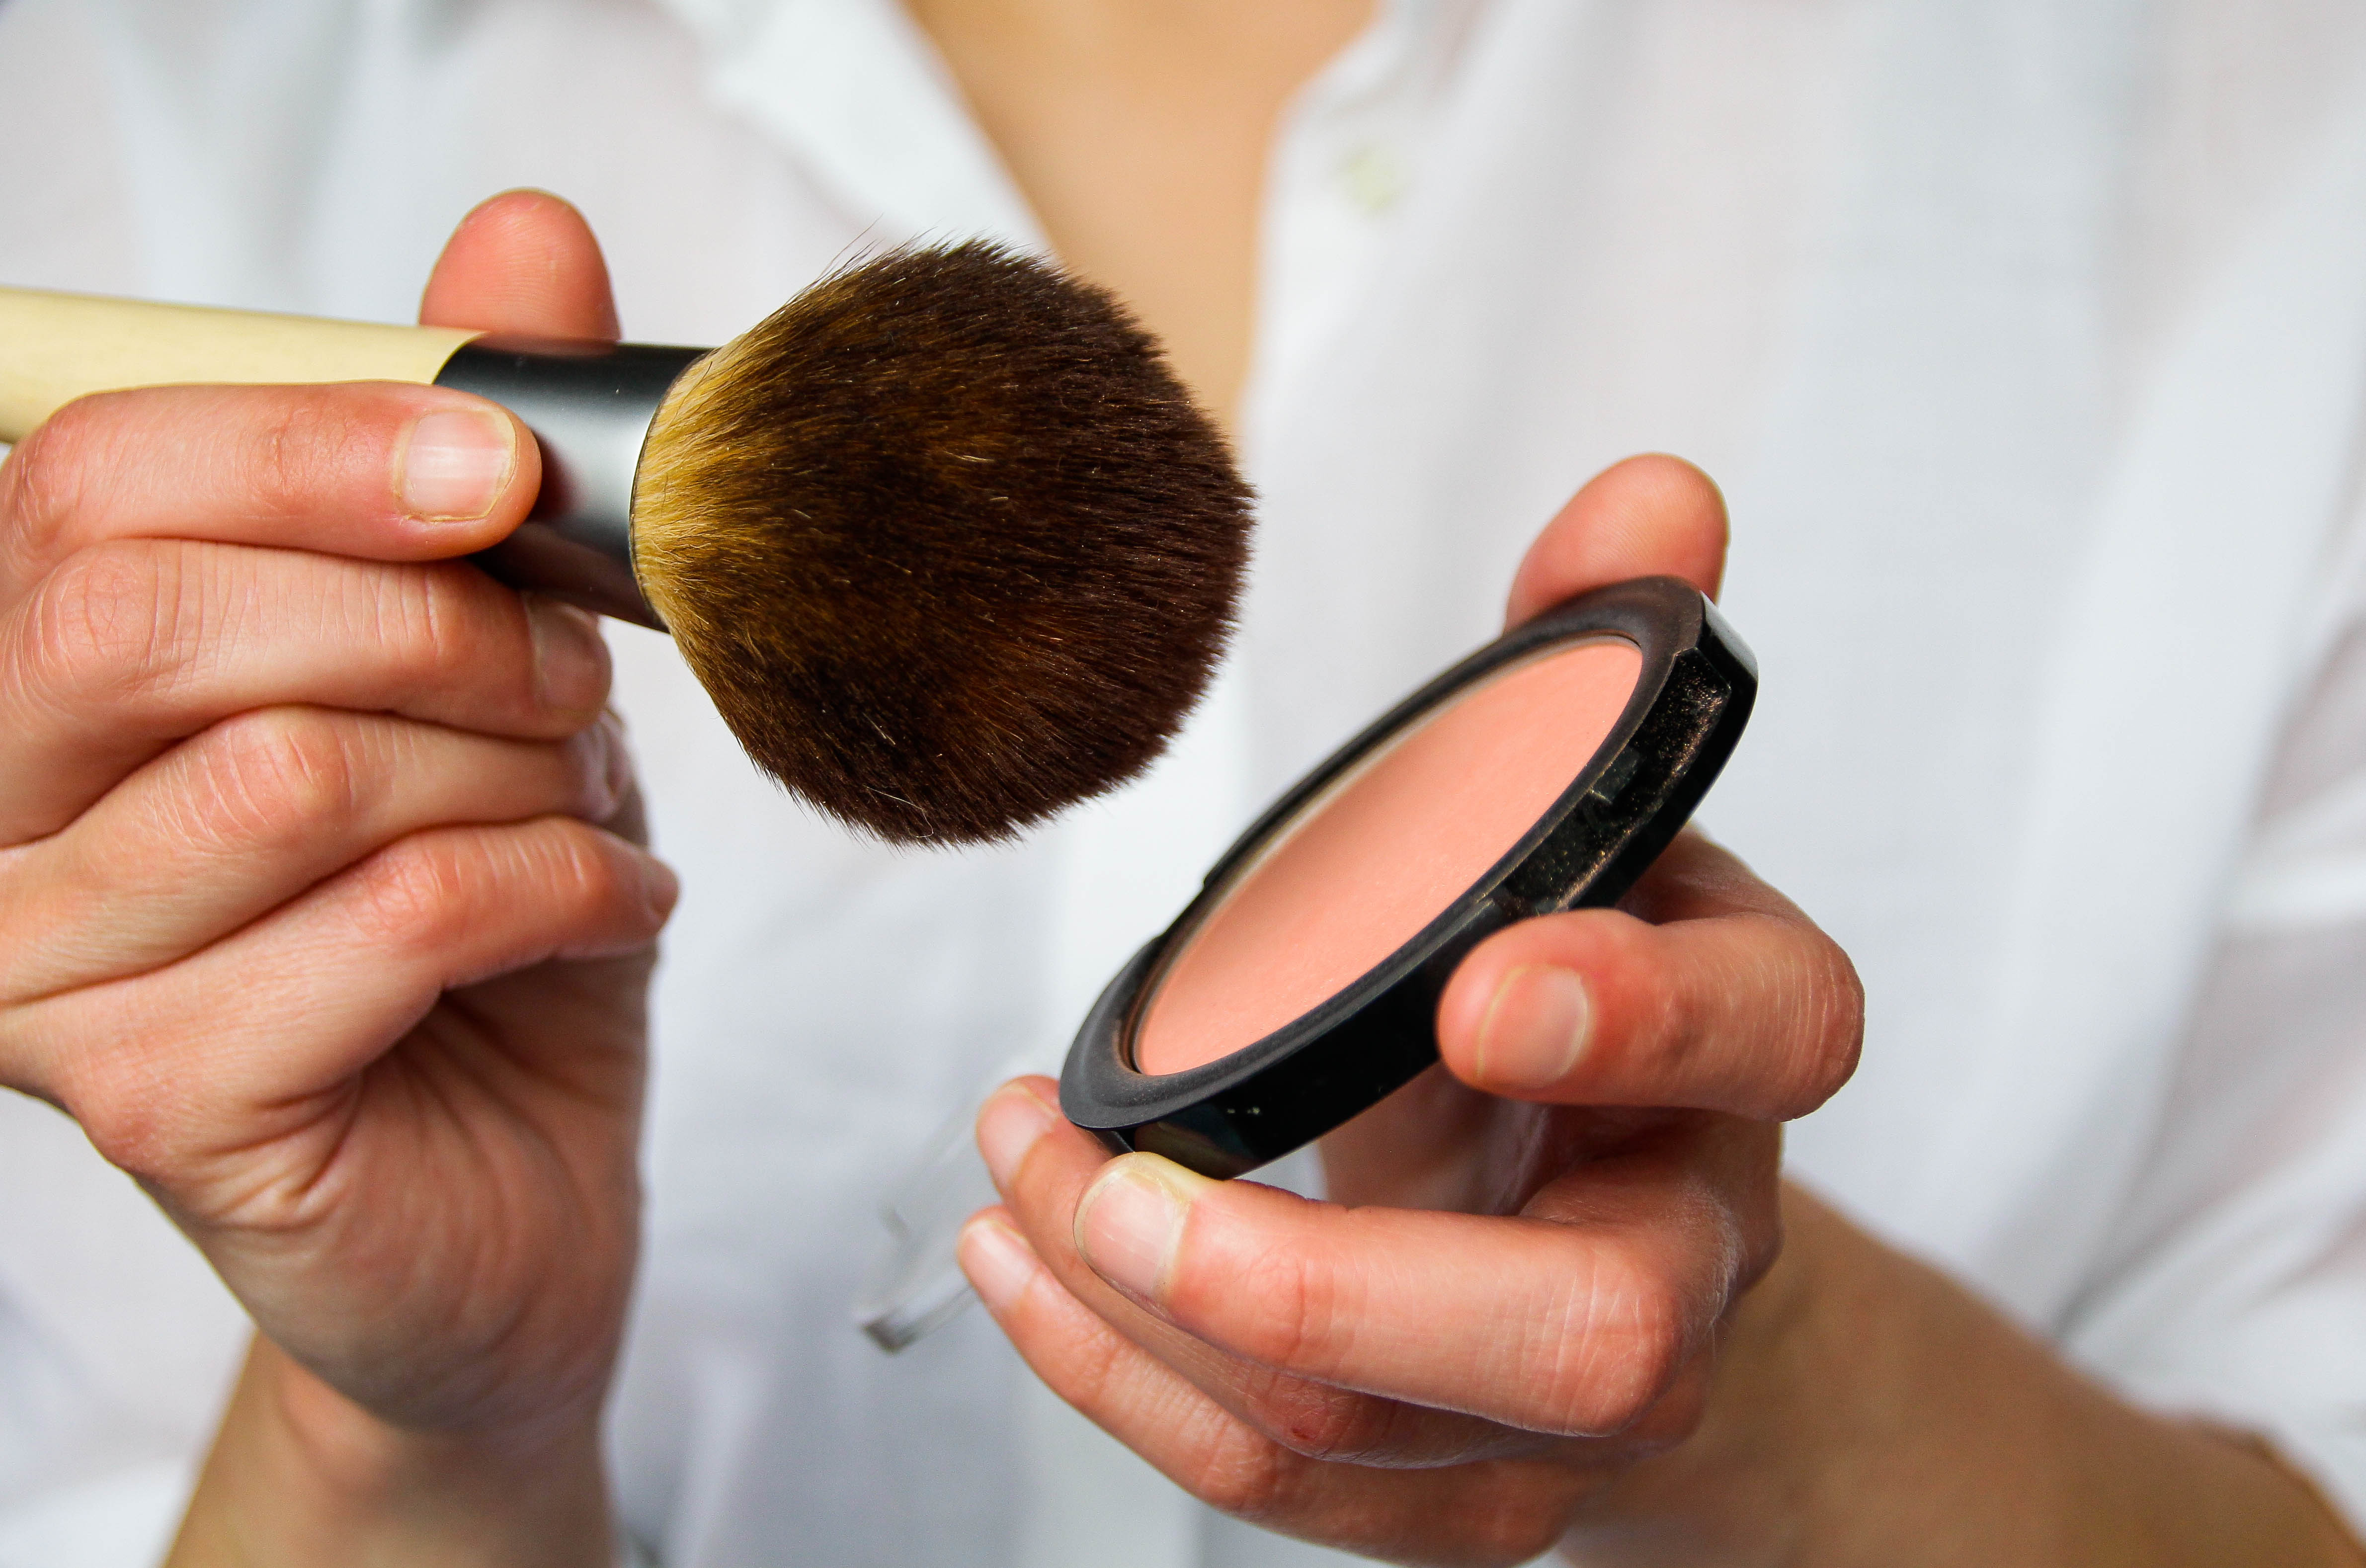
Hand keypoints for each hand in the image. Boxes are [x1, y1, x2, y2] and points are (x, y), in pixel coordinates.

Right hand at [0, 191, 668, 1562]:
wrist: (517, 1179)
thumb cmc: (483, 919)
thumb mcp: (497, 669)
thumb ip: (474, 461)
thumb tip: (524, 238)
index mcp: (42, 679)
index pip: (92, 483)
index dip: (311, 445)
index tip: (501, 469)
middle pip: (144, 610)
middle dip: (427, 618)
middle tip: (573, 674)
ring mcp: (41, 980)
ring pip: (291, 769)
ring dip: (510, 768)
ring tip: (586, 802)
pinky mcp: (157, 1102)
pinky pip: (388, 917)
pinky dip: (558, 887)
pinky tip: (609, 907)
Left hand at [958, 456, 1864, 1563]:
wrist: (1627, 1229)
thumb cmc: (1590, 1006)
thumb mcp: (1588, 828)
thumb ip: (1585, 668)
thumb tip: (1651, 492)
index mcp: (1741, 1055)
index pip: (1767, 1037)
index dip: (1645, 1016)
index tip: (1484, 981)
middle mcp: (1682, 1259)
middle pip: (1586, 1336)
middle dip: (1333, 1276)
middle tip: (1127, 1180)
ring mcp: (1567, 1412)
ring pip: (1379, 1430)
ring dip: (1155, 1313)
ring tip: (1014, 1175)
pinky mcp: (1452, 1489)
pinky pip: (1291, 1486)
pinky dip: (1127, 1382)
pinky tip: (1017, 1267)